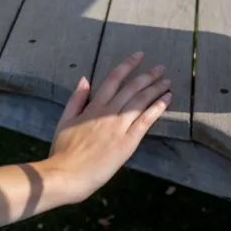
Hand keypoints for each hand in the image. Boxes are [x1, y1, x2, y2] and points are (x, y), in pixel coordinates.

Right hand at [46, 52, 171, 204]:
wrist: (67, 175)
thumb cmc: (63, 151)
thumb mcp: (65, 120)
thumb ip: (76, 99)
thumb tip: (85, 78)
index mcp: (93, 106)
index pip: (113, 78)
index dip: (128, 65)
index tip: (139, 55)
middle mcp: (108, 112)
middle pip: (132, 88)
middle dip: (148, 76)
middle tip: (161, 67)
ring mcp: (119, 127)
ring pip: (140, 101)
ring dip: (155, 88)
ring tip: (167, 81)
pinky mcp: (127, 142)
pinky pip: (145, 120)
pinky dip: (157, 108)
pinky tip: (166, 99)